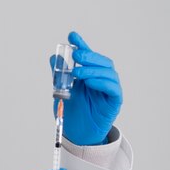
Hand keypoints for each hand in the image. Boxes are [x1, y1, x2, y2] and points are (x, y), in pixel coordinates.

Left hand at [50, 31, 122, 145]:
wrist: (78, 133)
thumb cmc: (73, 112)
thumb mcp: (62, 91)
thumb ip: (59, 75)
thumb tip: (54, 57)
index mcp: (90, 75)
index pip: (87, 57)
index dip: (82, 44)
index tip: (71, 35)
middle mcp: (101, 79)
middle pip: (101, 62)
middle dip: (89, 55)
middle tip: (75, 53)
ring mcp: (109, 89)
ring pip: (108, 73)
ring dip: (92, 69)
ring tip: (77, 72)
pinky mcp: (114, 101)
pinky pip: (113, 88)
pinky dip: (102, 83)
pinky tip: (90, 82)